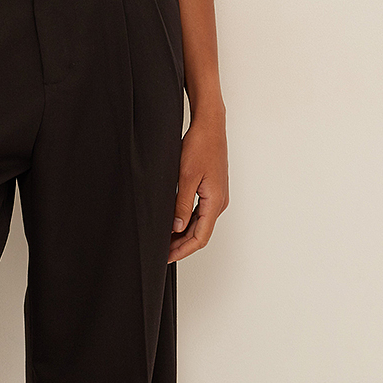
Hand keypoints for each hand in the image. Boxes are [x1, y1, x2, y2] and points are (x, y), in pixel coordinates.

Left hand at [169, 110, 227, 262]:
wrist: (210, 126)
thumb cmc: (200, 146)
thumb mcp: (185, 177)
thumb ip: (181, 205)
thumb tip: (177, 228)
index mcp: (215, 202)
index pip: (200, 237)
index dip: (183, 250)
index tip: (167, 256)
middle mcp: (219, 202)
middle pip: (201, 233)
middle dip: (182, 245)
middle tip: (162, 251)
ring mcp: (217, 196)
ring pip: (201, 224)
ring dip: (184, 234)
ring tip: (165, 239)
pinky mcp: (213, 189)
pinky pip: (201, 212)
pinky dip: (188, 221)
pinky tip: (174, 222)